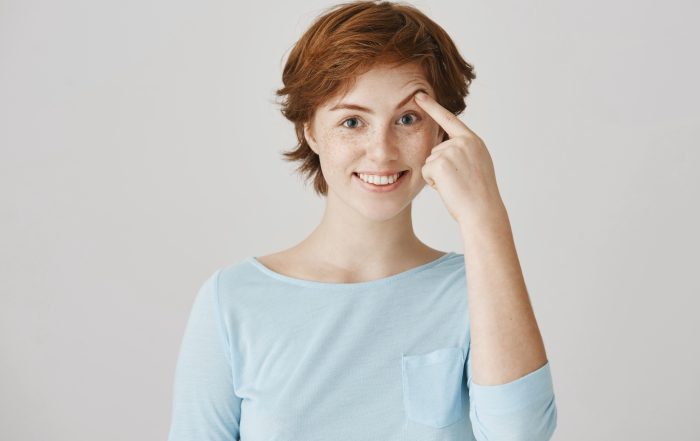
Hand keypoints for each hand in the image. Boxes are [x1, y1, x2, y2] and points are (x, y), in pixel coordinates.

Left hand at [414, 91, 504, 225]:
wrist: (482, 210)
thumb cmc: (479, 194)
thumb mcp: (477, 164)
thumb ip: (463, 151)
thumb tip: (443, 147)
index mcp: (473, 140)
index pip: (449, 119)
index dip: (432, 107)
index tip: (419, 95)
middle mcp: (462, 142)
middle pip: (435, 149)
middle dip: (440, 167)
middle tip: (459, 181)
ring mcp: (450, 151)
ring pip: (429, 161)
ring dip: (437, 176)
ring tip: (456, 185)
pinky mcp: (439, 163)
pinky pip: (425, 171)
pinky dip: (432, 182)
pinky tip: (449, 188)